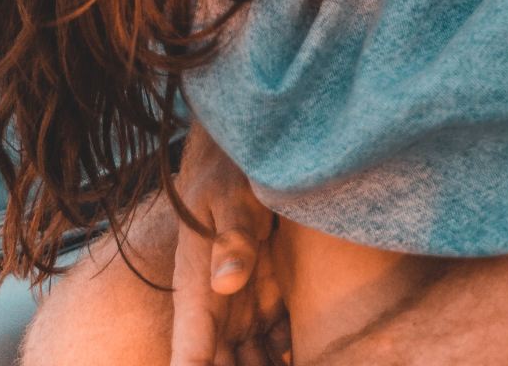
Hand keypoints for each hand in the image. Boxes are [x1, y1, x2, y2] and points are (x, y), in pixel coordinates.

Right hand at [170, 122, 288, 365]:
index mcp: (196, 290)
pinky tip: (316, 359)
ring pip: (249, 362)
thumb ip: (232, 233)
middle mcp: (216, 309)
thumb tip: (228, 277)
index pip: (190, 353)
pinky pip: (277, 345)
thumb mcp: (230, 195)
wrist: (241, 161)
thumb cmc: (228, 174)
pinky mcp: (267, 301)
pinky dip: (288, 359)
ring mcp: (242, 309)